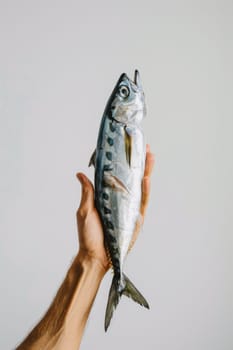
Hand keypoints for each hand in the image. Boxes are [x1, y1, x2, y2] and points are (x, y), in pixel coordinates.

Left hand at [76, 144, 154, 271]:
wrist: (94, 255)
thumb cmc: (88, 235)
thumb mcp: (84, 209)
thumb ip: (87, 192)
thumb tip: (80, 174)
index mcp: (110, 197)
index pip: (120, 177)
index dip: (125, 164)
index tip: (128, 150)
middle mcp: (123, 201)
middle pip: (134, 179)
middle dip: (140, 164)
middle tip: (145, 148)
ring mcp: (130, 210)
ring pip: (141, 188)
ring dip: (146, 172)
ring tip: (149, 157)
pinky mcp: (136, 220)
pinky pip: (142, 204)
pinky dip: (145, 192)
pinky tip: (146, 179)